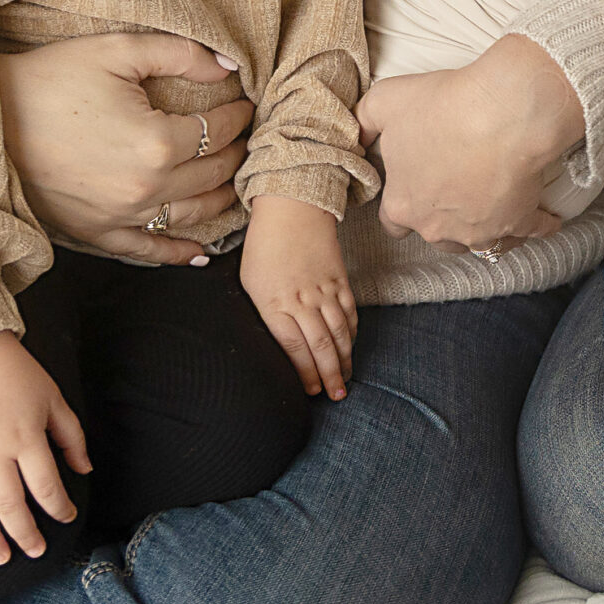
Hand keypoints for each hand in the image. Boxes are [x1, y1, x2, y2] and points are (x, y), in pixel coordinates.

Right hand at [0, 31, 251, 264]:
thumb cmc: (52, 78)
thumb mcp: (118, 51)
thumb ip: (180, 54)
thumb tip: (229, 66)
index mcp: (156, 142)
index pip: (218, 132)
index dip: (238, 117)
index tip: (245, 106)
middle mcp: (145, 188)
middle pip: (212, 175)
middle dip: (237, 154)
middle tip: (247, 139)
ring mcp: (120, 216)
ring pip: (191, 216)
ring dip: (221, 199)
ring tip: (235, 181)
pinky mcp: (96, 232)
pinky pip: (146, 250)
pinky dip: (177, 252)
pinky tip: (199, 252)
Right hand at [0, 331, 91, 563]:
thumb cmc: (16, 374)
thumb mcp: (54, 398)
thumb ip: (71, 436)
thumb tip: (84, 469)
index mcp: (25, 438)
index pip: (46, 487)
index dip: (59, 508)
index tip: (66, 517)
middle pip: (10, 506)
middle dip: (25, 534)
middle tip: (36, 550)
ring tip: (1, 558)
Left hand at [240, 195, 358, 398]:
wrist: (292, 208)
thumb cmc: (263, 246)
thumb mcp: (250, 283)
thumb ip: (264, 313)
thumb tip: (274, 343)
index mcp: (275, 303)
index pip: (294, 348)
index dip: (304, 373)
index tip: (310, 390)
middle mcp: (302, 300)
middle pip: (321, 346)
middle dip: (329, 375)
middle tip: (335, 396)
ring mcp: (324, 290)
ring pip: (340, 333)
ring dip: (345, 359)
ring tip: (346, 379)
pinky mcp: (340, 279)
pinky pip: (350, 312)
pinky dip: (352, 332)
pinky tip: (351, 346)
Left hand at [355, 36, 580, 248]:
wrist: (504, 110)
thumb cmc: (443, 106)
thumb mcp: (386, 101)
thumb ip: (364, 121)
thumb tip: (355, 135)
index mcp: (403, 204)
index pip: (392, 221)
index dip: (402, 202)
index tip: (414, 186)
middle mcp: (438, 228)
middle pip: (435, 236)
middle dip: (442, 218)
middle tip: (455, 188)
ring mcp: (481, 230)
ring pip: (480, 241)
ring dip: (484, 225)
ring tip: (494, 203)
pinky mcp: (521, 222)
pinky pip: (531, 232)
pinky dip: (539, 225)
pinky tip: (545, 216)